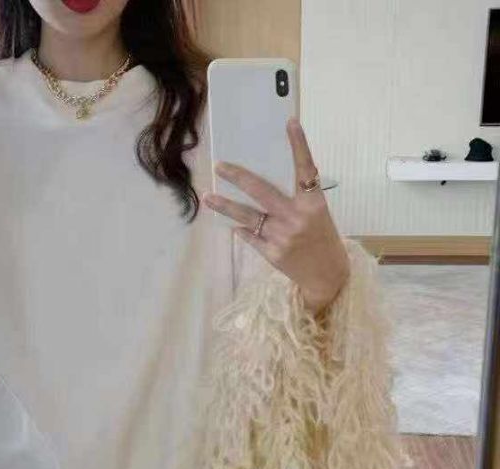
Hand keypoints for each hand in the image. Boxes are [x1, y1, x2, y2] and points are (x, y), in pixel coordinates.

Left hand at [202, 117, 349, 314]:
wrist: (327, 278)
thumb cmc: (324, 240)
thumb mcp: (318, 215)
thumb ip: (299, 198)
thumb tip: (269, 179)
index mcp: (313, 205)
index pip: (306, 169)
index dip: (299, 145)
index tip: (290, 123)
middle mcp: (296, 218)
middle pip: (262, 191)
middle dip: (238, 177)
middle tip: (219, 165)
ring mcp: (281, 237)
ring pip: (248, 216)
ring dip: (225, 206)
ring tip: (208, 197)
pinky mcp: (271, 254)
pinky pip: (251, 236)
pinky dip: (241, 229)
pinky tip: (231, 223)